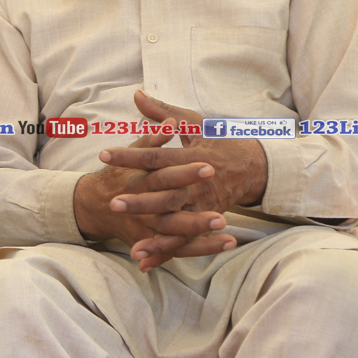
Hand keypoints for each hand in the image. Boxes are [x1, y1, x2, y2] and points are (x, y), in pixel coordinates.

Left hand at [95, 91, 268, 267]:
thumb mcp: (193, 122)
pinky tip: (145, 261)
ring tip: (132, 245)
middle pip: (165, 193)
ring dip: (155, 234)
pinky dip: (166, 252)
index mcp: (188, 156)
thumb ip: (162, 112)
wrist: (254, 165)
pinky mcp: (206, 221)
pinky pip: (184, 240)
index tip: (103, 154)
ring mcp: (202, 205)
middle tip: (113, 202)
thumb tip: (137, 95)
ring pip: (176, 221)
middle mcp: (196, 182)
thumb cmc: (218, 140)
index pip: (155, 155)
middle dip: (140, 200)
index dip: (129, 155)